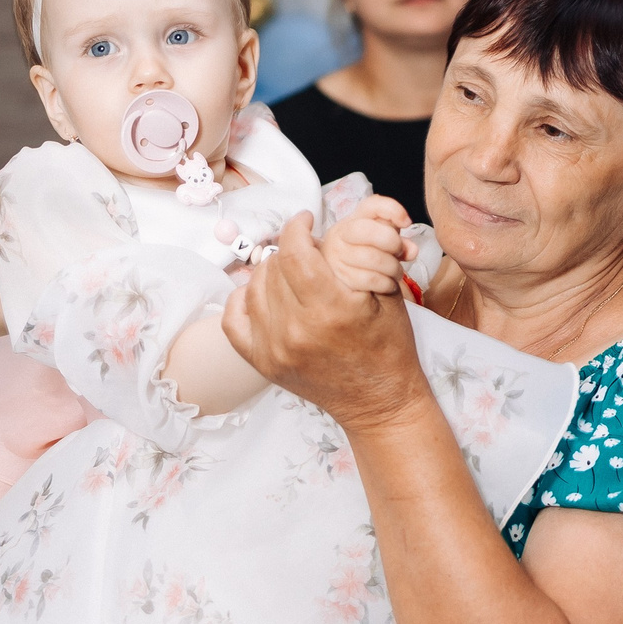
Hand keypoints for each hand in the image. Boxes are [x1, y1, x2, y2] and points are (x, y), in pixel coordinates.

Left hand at [224, 211, 428, 428]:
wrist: (380, 403)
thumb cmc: (389, 349)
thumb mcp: (387, 295)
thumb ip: (356, 257)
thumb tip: (324, 230)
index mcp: (331, 310)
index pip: (295, 251)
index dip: (297, 227)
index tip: (305, 220)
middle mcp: (297, 330)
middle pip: (274, 266)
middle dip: (290, 249)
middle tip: (307, 250)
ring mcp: (275, 349)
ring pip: (253, 287)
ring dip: (270, 271)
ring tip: (289, 271)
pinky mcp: (264, 363)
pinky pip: (233, 321)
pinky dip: (242, 300)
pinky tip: (261, 293)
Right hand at [321, 196, 412, 296]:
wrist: (341, 283)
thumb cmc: (367, 257)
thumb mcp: (383, 244)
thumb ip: (399, 242)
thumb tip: (412, 250)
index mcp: (353, 219)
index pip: (371, 205)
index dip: (392, 210)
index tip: (407, 222)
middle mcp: (341, 234)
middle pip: (368, 230)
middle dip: (392, 243)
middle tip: (400, 253)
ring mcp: (337, 255)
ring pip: (372, 258)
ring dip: (393, 268)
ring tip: (396, 272)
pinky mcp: (340, 277)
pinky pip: (370, 279)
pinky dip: (386, 284)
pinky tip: (388, 284)